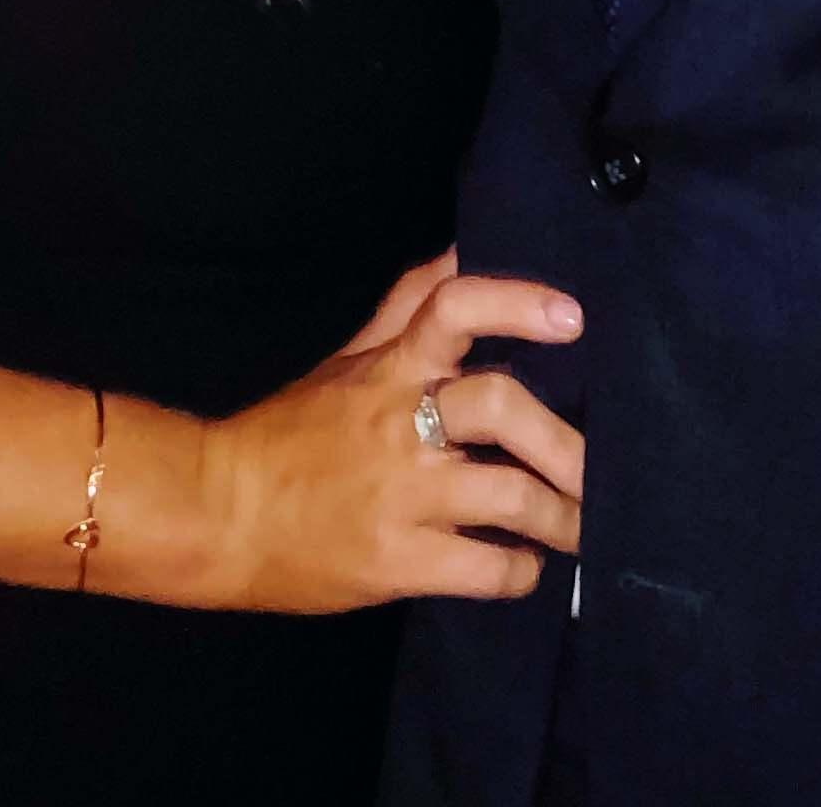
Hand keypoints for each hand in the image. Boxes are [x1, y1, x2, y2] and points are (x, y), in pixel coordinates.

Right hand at [195, 253, 583, 610]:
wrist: (219, 513)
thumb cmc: (290, 431)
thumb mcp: (347, 355)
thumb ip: (408, 304)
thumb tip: (462, 250)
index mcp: (390, 367)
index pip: (454, 306)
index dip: (517, 303)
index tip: (573, 318)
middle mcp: (403, 423)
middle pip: (502, 405)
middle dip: (565, 442)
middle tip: (601, 468)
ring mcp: (403, 495)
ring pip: (511, 496)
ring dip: (562, 517)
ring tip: (584, 527)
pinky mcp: (399, 562)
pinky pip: (485, 567)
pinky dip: (520, 571)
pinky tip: (527, 567)